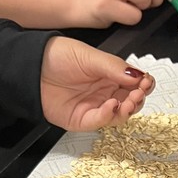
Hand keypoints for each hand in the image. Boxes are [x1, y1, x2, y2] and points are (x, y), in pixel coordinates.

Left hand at [39, 37, 154, 131]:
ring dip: (128, 109)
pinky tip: (110, 105)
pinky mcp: (81, 119)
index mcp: (109, 74)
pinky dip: (108, 116)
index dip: (144, 84)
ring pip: (119, 115)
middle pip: (131, 102)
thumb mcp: (90, 56)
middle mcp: (104, 92)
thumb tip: (138, 75)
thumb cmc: (56, 56)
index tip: (147, 82)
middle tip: (139, 92)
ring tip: (128, 101)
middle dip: (138, 99)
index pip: (134, 83)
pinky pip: (100, 122)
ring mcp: (94, 107)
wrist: (30, 67)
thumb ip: (115, 67)